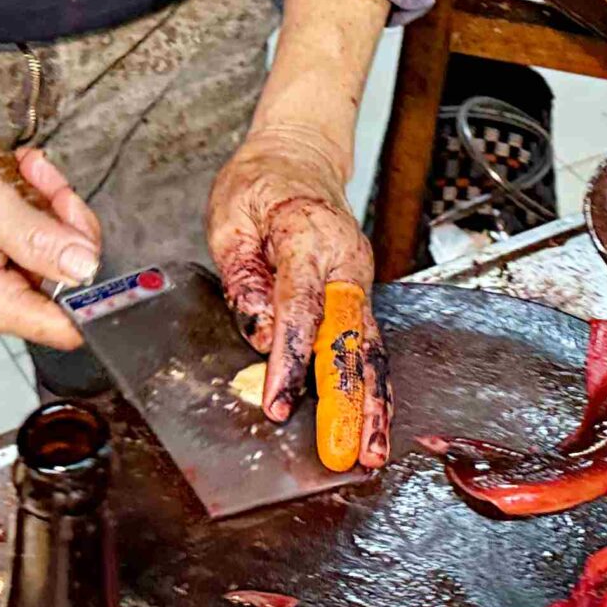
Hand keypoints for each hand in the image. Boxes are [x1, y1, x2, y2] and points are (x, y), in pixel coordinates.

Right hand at [0, 142, 101, 347]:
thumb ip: (41, 241)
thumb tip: (85, 266)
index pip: (63, 326)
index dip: (92, 291)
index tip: (98, 250)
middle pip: (66, 279)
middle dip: (67, 224)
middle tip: (50, 186)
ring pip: (55, 255)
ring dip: (51, 208)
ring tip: (30, 176)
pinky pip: (38, 246)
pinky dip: (38, 211)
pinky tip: (23, 185)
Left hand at [206, 126, 389, 468]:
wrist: (297, 157)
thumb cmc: (259, 185)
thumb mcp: (229, 221)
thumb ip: (243, 280)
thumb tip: (260, 335)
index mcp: (309, 237)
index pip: (301, 310)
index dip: (291, 362)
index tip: (279, 405)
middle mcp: (346, 261)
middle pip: (352, 337)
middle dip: (353, 398)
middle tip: (350, 449)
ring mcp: (359, 277)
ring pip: (370, 346)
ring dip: (374, 400)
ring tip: (374, 448)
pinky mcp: (358, 292)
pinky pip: (368, 341)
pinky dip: (374, 382)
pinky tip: (376, 418)